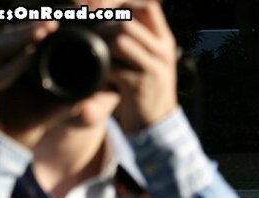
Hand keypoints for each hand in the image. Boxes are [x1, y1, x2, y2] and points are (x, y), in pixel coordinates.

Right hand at [0, 21, 78, 147]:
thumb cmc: (20, 130)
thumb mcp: (49, 111)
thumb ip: (68, 101)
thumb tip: (95, 93)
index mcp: (5, 66)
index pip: (20, 38)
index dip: (37, 28)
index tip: (61, 23)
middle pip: (9, 36)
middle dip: (32, 27)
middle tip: (55, 21)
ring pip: (0, 48)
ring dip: (23, 38)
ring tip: (45, 30)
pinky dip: (13, 65)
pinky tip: (29, 58)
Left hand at [101, 0, 178, 133]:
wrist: (157, 125)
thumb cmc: (147, 90)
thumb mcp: (151, 60)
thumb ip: (139, 39)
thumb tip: (109, 13)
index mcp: (165, 42)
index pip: (148, 8)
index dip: (123, 7)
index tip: (105, 17)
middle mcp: (162, 52)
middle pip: (127, 22)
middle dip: (103, 28)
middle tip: (93, 40)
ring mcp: (153, 69)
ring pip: (120, 41)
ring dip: (100, 47)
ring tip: (94, 57)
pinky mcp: (140, 86)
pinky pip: (112, 68)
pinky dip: (99, 71)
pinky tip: (97, 78)